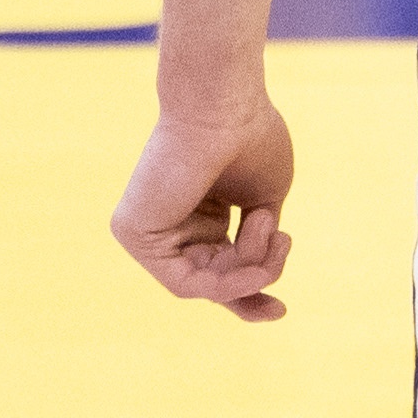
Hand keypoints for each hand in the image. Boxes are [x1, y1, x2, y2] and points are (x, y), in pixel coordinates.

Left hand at [111, 101, 296, 320]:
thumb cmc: (250, 140)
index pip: (218, 268)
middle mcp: (167, 227)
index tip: (280, 312)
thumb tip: (254, 271)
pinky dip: (226, 279)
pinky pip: (183, 282)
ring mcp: (146, 232)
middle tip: (283, 269)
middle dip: (255, 278)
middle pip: (213, 281)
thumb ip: (255, 240)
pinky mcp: (134, 233)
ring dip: (250, 267)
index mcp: (197, 215)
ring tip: (271, 229)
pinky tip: (254, 257)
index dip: (250, 292)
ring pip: (205, 283)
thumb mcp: (264, 200)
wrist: (227, 105)